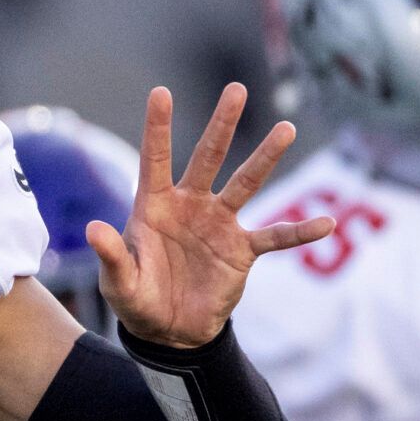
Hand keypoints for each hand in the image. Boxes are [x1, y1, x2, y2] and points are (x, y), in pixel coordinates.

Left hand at [88, 83, 334, 347]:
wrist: (169, 331)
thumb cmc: (137, 299)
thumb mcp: (118, 282)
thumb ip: (111, 255)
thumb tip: (93, 229)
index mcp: (155, 206)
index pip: (155, 159)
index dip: (157, 127)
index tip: (161, 91)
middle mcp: (190, 205)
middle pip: (207, 157)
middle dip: (221, 125)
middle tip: (235, 89)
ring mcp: (219, 224)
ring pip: (245, 184)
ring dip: (265, 157)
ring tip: (286, 128)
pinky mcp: (241, 250)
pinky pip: (275, 237)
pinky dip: (298, 232)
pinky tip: (325, 223)